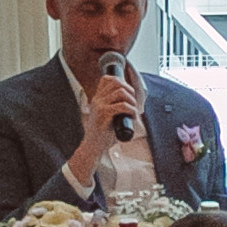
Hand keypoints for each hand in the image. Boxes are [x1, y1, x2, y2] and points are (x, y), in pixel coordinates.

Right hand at [69, 53, 142, 181]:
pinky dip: (131, 110)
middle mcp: (97, 100)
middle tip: (134, 102)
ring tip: (134, 111)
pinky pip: (122, 106)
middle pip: (116, 82)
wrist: (92, 147)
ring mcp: (99, 106)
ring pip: (120, 93)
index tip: (128, 92)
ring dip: (132, 100)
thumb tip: (132, 102)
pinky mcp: (103, 115)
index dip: (121, 81)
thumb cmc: (102, 134)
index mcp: (97, 98)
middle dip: (130, 90)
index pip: (107, 79)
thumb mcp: (107, 117)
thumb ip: (113, 107)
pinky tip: (132, 116)